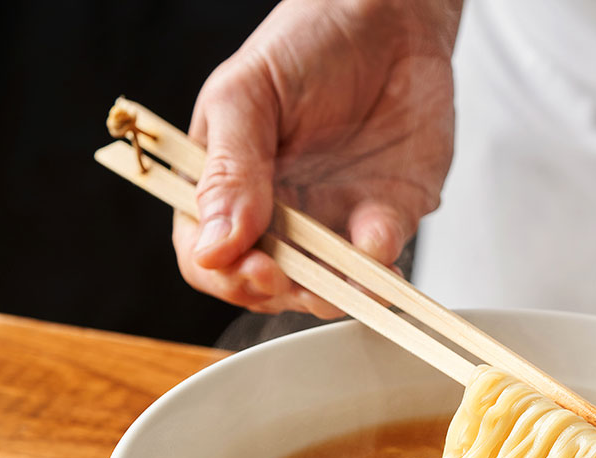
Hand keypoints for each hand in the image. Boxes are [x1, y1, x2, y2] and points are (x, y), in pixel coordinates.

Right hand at [172, 0, 460, 316]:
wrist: (388, 20)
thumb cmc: (304, 45)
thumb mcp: (246, 95)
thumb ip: (228, 169)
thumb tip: (215, 248)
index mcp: (226, 189)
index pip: (207, 258)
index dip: (225, 275)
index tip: (252, 265)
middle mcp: (277, 216)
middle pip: (266, 285)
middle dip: (281, 290)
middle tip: (292, 273)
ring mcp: (333, 222)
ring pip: (327, 287)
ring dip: (334, 292)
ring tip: (344, 278)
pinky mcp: (387, 218)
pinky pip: (381, 260)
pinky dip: (380, 265)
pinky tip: (377, 243)